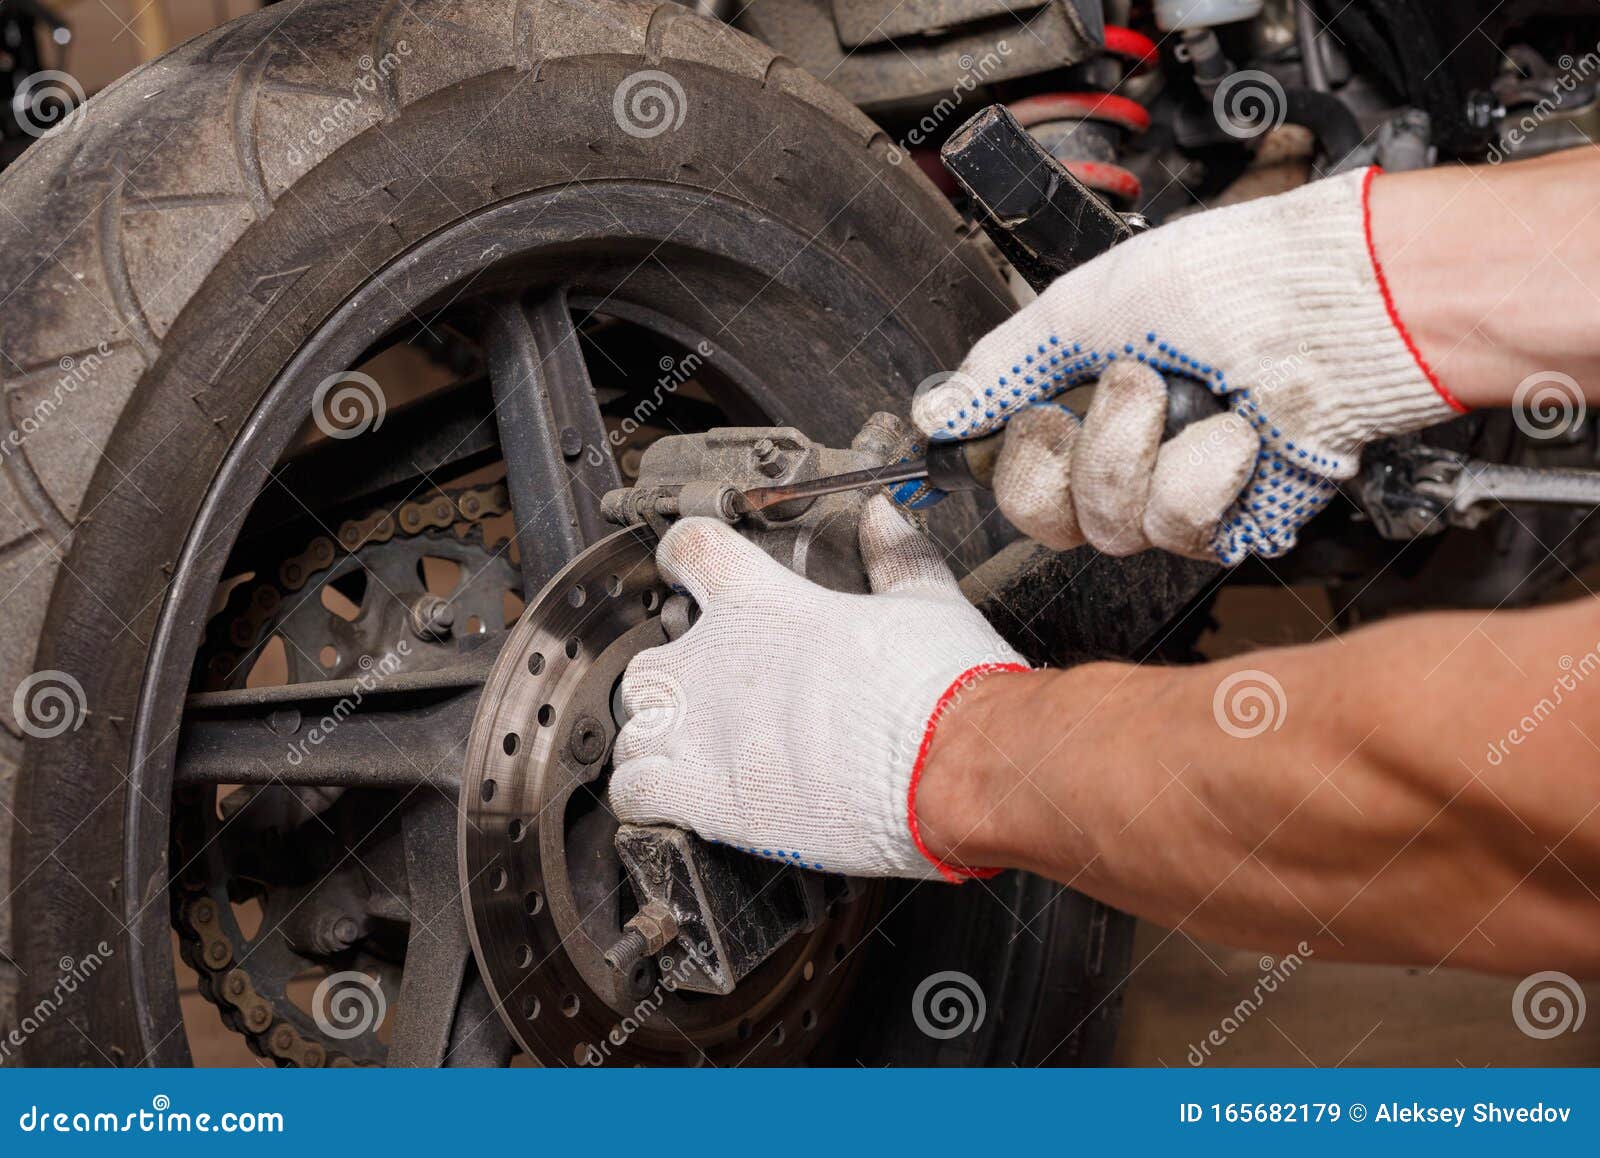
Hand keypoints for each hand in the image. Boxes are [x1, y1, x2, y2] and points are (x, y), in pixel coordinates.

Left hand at [608, 495, 1025, 880]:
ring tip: (697, 760)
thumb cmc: (941, 686)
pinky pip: (632, 791)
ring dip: (656, 745)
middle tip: (713, 700)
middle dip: (671, 683)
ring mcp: (700, 731)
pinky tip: (676, 800)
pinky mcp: (703, 796)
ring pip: (631, 731)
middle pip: (646, 661)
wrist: (948, 765)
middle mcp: (715, 662)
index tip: (686, 568)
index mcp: (761, 603)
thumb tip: (883, 517)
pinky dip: (644, 795)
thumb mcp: (926, 600)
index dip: (683, 555)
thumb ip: (894, 555)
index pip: (690, 550)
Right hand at [911, 167, 1463, 563]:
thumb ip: (1003, 367)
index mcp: (1087, 407)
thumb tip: (934, 413)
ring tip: (1198, 393)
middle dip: (1084, 454)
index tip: (1035, 417)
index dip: (1017, 460)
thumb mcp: (1086, 307)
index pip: (1014, 479)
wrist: (1328, 305)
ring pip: (1112, 526)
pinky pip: (1180, 529)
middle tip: (1127, 387)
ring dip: (1150, 449)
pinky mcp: (1234, 521)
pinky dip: (1206, 471)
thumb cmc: (1227, 284)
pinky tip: (1240, 431)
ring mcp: (1180, 494)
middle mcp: (1128, 457)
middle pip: (1050, 520)